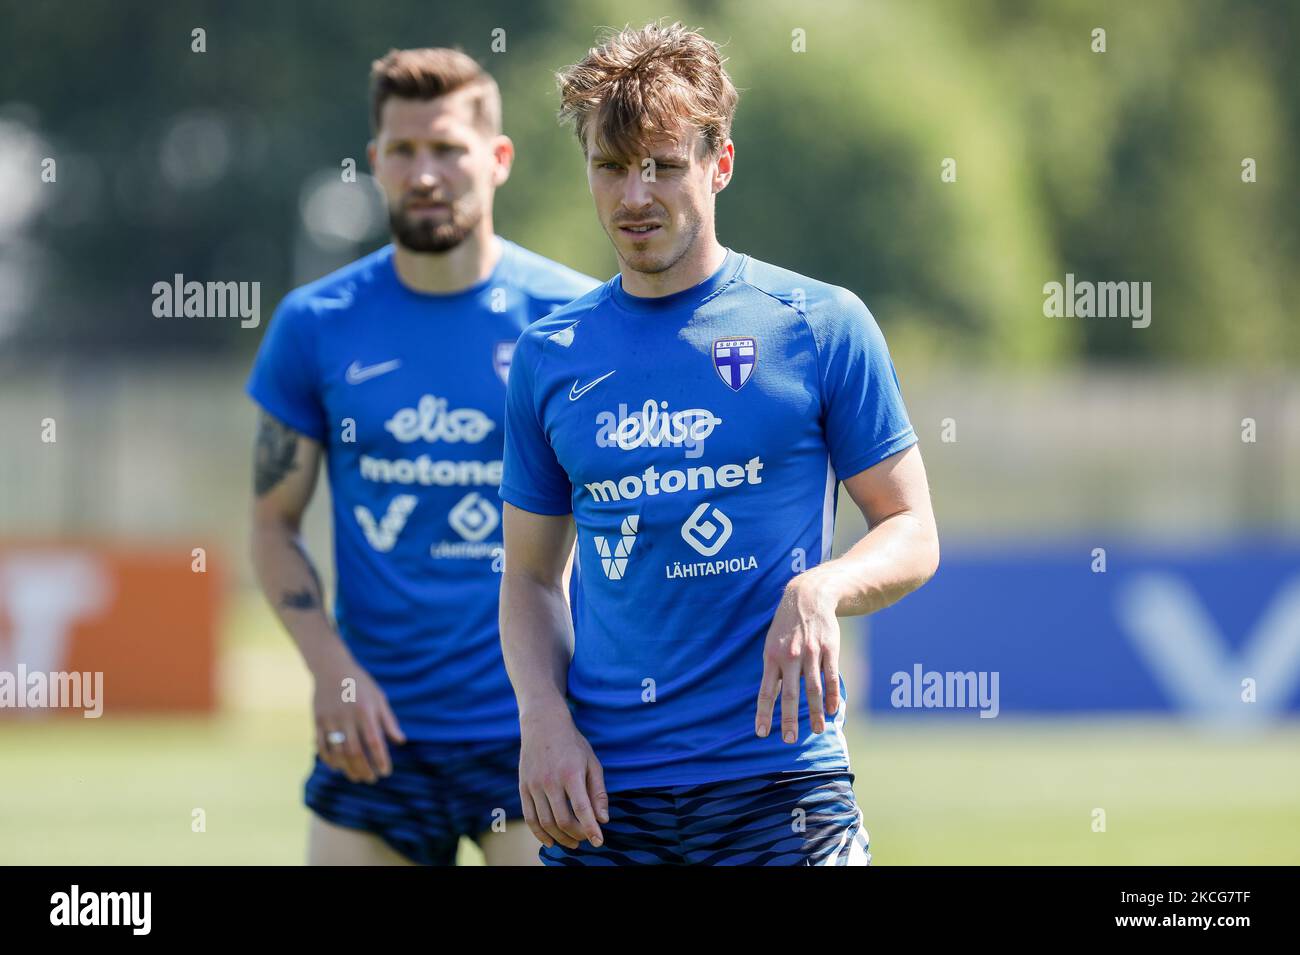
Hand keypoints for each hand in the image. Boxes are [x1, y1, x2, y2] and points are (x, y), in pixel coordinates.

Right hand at [313, 659, 405, 783]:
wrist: (331, 668)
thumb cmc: (360, 684)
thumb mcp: (379, 698)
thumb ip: (388, 721)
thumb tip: (400, 741)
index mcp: (365, 710)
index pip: (374, 742)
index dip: (380, 759)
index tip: (386, 772)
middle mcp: (347, 717)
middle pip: (355, 751)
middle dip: (364, 769)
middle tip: (371, 779)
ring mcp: (330, 720)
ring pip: (338, 752)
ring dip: (348, 768)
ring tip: (357, 777)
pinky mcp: (317, 721)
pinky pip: (322, 746)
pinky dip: (329, 760)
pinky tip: (338, 767)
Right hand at [518, 704, 608, 849]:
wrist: (543, 724)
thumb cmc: (573, 744)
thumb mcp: (592, 763)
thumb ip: (598, 792)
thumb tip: (603, 819)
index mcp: (571, 773)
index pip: (582, 809)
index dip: (591, 829)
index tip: (599, 842)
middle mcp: (550, 781)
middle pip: (563, 820)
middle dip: (577, 835)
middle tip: (587, 839)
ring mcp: (534, 785)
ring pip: (546, 823)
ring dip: (560, 838)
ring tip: (573, 843)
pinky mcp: (523, 788)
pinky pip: (529, 818)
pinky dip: (539, 834)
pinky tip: (550, 842)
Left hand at [755, 579, 841, 741]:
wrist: (807, 597)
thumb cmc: (786, 627)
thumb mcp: (771, 643)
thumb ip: (773, 669)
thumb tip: (772, 698)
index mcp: (772, 657)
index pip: (766, 691)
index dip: (764, 713)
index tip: (761, 733)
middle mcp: (790, 657)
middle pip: (790, 694)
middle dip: (789, 719)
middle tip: (788, 740)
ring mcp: (810, 653)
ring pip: (813, 689)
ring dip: (815, 713)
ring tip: (817, 731)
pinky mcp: (829, 650)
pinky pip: (830, 677)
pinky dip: (832, 695)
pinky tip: (832, 710)